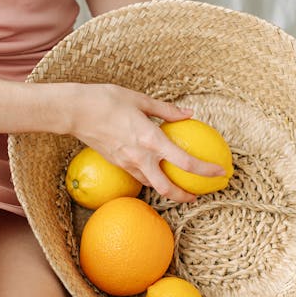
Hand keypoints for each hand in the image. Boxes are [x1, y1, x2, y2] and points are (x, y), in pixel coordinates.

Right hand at [67, 84, 225, 202]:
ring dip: (168, 190)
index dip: (205, 170)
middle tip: (198, 195)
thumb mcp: (140, 100)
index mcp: (151, 140)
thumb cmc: (107, 100)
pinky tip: (157, 172)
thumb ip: (167, 110)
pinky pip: (140, 177)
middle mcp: (141, 157)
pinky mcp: (118, 164)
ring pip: (152, 186)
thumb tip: (188, 114)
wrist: (75, 112)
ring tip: (179, 186)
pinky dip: (152, 178)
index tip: (220, 172)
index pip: (185, 162)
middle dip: (185, 197)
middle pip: (167, 189)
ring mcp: (128, 164)